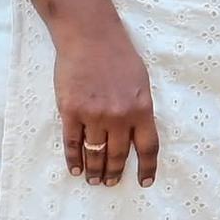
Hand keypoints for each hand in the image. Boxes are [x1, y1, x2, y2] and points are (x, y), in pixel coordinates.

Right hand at [37, 0, 159, 187]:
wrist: (89, 36)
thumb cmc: (118, 55)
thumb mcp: (141, 82)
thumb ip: (140, 108)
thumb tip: (136, 133)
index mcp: (142, 108)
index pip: (148, 148)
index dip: (147, 168)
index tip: (145, 182)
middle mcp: (119, 116)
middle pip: (119, 155)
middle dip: (115, 173)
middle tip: (111, 183)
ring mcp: (94, 115)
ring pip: (96, 153)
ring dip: (95, 170)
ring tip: (95, 180)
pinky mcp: (71, 111)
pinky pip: (73, 143)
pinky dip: (74, 159)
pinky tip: (76, 169)